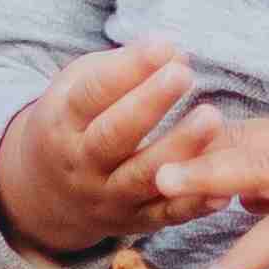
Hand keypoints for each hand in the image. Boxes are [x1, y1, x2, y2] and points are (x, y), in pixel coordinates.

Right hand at [0, 42, 207, 260]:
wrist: (47, 193)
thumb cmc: (74, 122)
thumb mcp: (78, 87)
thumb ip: (123, 68)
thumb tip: (174, 52)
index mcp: (62, 122)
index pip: (92, 94)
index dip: (127, 70)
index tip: (163, 46)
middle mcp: (80, 164)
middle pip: (113, 136)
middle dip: (149, 104)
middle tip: (184, 75)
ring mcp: (106, 197)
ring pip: (142, 178)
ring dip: (179, 150)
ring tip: (212, 118)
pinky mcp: (133, 222)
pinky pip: (165, 216)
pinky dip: (194, 204)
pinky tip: (221, 187)